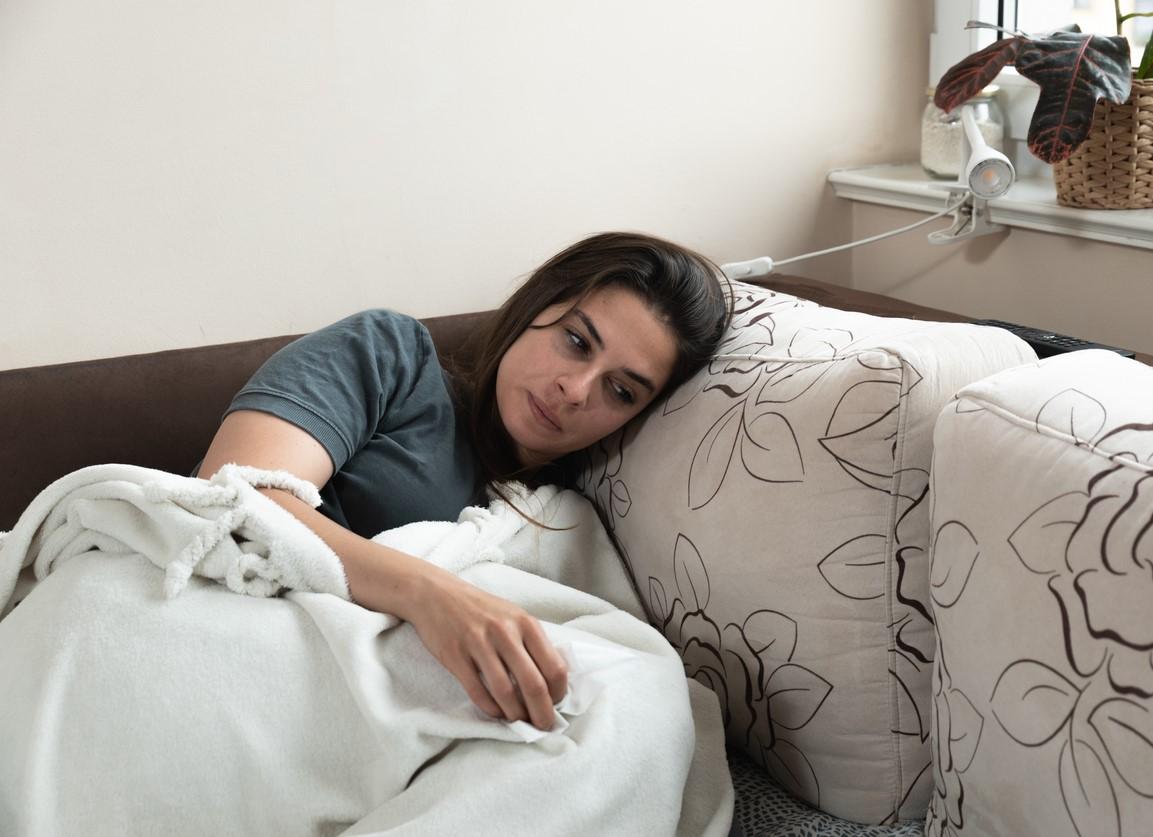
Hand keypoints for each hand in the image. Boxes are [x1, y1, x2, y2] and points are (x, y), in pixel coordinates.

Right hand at [405, 571, 568, 730]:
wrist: (437, 594)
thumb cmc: (481, 608)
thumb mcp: (513, 615)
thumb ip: (532, 642)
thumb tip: (552, 680)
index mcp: (525, 623)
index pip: (554, 667)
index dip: (559, 693)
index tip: (556, 704)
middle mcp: (505, 632)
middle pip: (533, 684)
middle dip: (541, 713)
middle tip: (543, 725)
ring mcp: (479, 644)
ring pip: (505, 692)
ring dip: (515, 714)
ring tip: (519, 721)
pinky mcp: (456, 656)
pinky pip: (478, 692)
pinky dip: (490, 709)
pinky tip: (496, 712)